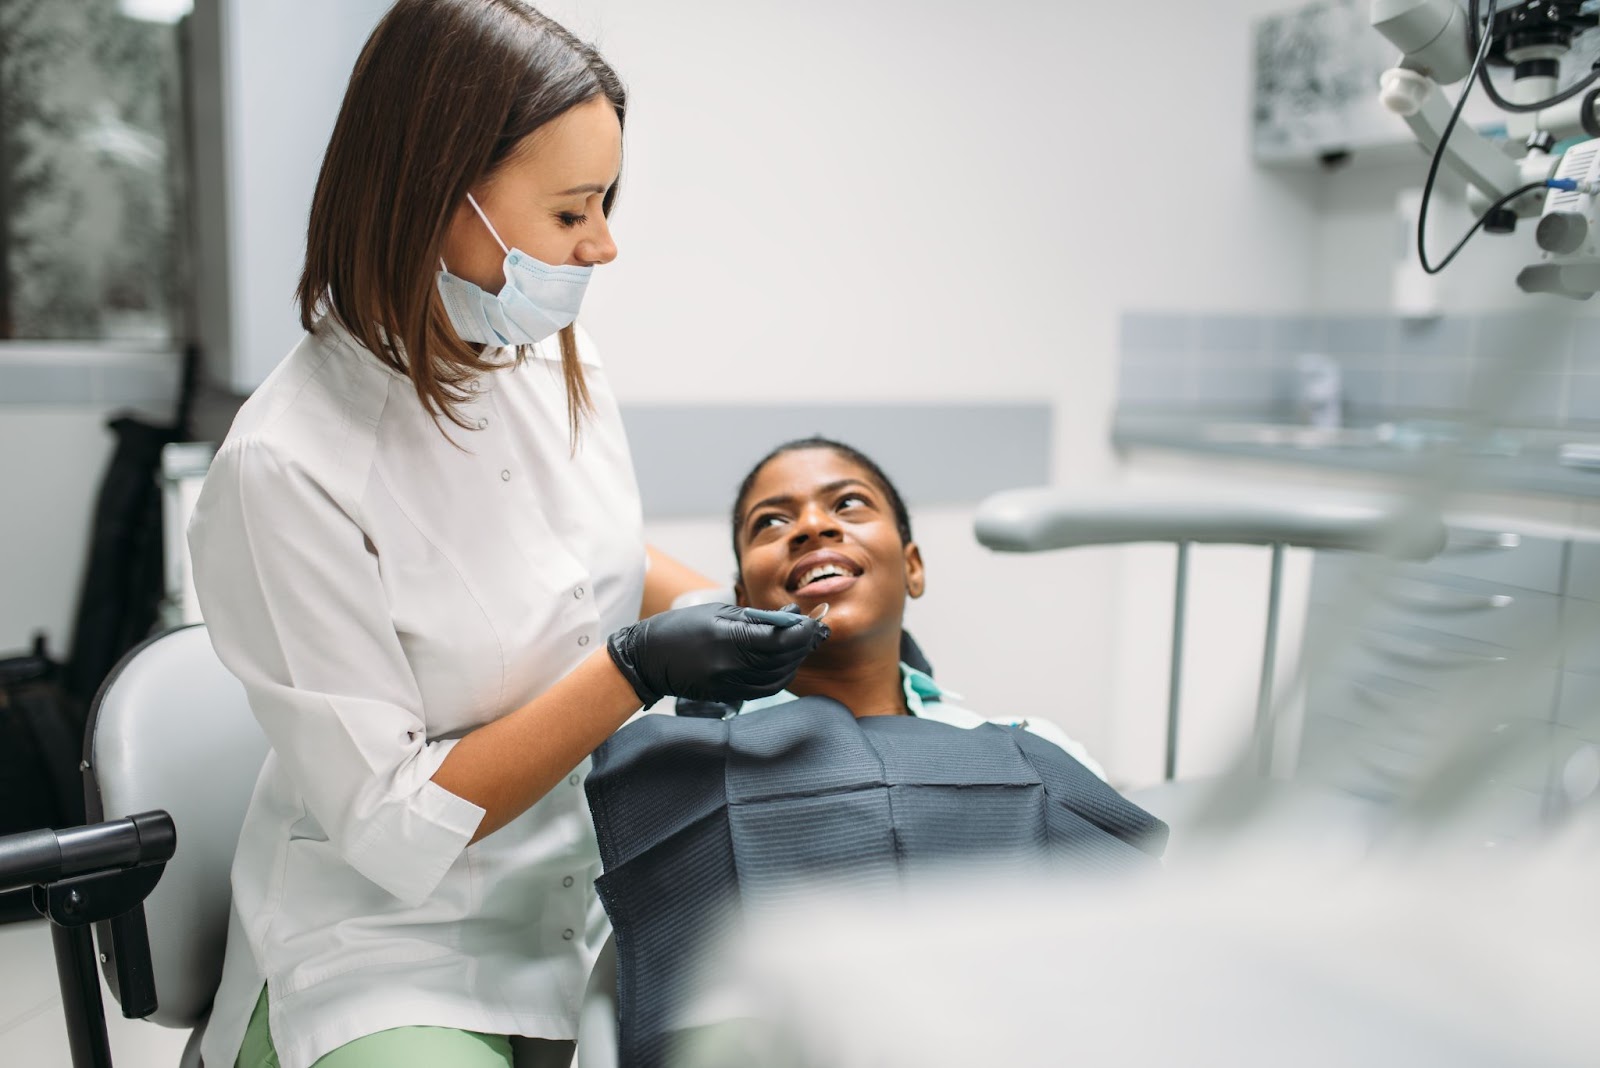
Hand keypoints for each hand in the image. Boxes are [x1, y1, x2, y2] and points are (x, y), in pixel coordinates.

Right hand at [606, 603, 828, 707]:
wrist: (648, 659)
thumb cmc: (680, 628)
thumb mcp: (717, 612)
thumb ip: (757, 617)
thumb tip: (792, 617)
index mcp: (727, 639)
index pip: (779, 641)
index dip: (803, 632)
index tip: (815, 620)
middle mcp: (730, 666)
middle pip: (782, 660)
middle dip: (804, 644)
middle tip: (814, 628)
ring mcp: (729, 685)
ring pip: (778, 678)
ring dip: (795, 661)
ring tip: (801, 643)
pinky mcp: (728, 696)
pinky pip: (766, 689)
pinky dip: (781, 675)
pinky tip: (784, 662)